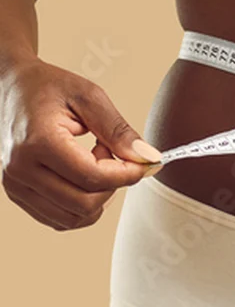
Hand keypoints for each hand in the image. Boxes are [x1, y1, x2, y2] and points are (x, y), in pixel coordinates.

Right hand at [0, 55, 162, 230]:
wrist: (10, 87)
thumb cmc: (48, 87)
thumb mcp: (89, 97)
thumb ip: (119, 130)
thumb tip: (148, 158)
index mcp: (39, 142)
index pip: (93, 178)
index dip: (127, 174)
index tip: (144, 162)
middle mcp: (21, 170)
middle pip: (84, 204)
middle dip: (112, 185)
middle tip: (112, 154)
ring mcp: (15, 185)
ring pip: (73, 218)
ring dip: (97, 197)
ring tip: (95, 162)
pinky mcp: (17, 194)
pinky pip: (60, 219)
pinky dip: (82, 205)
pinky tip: (83, 175)